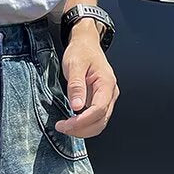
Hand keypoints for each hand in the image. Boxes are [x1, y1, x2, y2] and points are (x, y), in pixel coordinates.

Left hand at [55, 22, 118, 138]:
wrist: (86, 44)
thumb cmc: (81, 51)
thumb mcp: (74, 65)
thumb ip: (76, 86)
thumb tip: (76, 107)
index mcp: (106, 83)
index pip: (98, 110)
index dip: (82, 121)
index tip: (65, 125)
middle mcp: (111, 93)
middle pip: (101, 121)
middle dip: (81, 129)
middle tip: (62, 127)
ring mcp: (108, 98)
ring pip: (100, 123)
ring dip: (83, 130)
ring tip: (65, 126)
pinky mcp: (101, 101)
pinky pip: (96, 119)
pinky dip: (84, 125)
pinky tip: (71, 122)